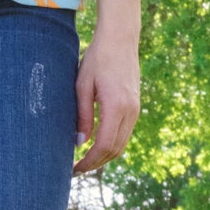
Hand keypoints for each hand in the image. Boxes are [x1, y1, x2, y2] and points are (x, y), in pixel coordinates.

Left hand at [73, 27, 139, 172]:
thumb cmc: (97, 59)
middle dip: (96, 163)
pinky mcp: (135, 106)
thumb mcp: (82, 86)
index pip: (103, 145)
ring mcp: (135, 109)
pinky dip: (112, 144)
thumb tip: (80, 142)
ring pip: (122, 144)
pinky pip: (125, 133)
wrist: (120, 40)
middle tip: (76, 169)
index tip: (74, 168)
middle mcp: (130, 111)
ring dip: (104, 156)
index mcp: (116, 106)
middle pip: (115, 149)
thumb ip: (82, 115)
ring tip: (85, 161)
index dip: (89, 161)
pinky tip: (97, 145)